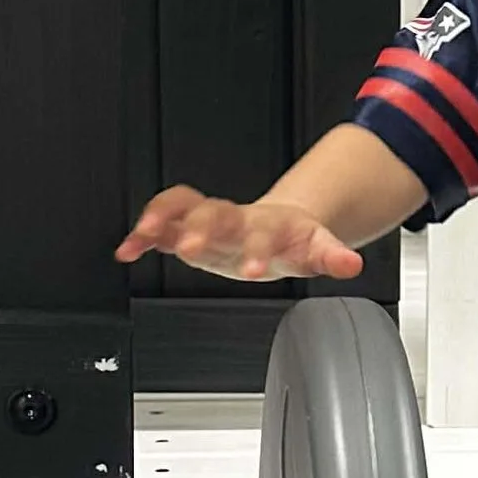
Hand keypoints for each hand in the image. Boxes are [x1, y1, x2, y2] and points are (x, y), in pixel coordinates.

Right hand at [116, 186, 363, 282]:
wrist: (279, 225)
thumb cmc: (293, 240)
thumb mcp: (317, 249)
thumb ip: (331, 257)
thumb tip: (351, 263)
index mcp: (266, 226)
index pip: (261, 234)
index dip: (257, 251)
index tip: (253, 270)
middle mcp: (233, 218)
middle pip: (214, 212)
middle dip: (201, 227)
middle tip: (190, 246)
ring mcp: (208, 220)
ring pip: (180, 207)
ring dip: (160, 217)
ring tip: (142, 234)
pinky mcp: (187, 227)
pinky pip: (161, 224)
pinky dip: (141, 236)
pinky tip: (126, 251)